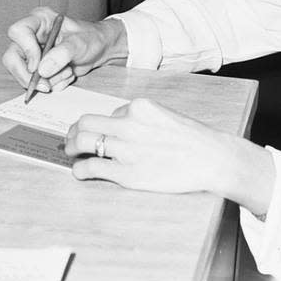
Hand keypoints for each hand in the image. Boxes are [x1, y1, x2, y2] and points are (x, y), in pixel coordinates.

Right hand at [2, 9, 128, 92]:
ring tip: (68, 71)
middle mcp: (32, 36)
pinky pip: (36, 82)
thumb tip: (42, 71)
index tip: (38, 65)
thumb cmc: (91, 38)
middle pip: (12, 58)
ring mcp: (33, 53)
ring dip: (47, 80)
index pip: (17, 31)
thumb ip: (62, 54)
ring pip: (22, 74)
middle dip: (28, 75)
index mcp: (39, 21)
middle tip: (46, 86)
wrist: (100, 49)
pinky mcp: (38, 68)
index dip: (25, 49)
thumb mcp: (79, 43)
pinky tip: (66, 75)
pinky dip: (52, 84)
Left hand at [67, 99, 274, 212]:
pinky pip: (91, 167)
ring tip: (70, 153)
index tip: (96, 132)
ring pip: (82, 142)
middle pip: (86, 122)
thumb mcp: (164, 115)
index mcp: (139, 106)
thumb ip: (141, 119)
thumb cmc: (192, 139)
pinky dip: (79, 169)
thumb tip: (118, 126)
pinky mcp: (126, 173)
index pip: (109, 112)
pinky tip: (80, 171)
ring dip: (71, 148)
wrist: (211, 158)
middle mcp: (129, 123)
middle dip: (74, 131)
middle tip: (70, 140)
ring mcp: (126, 148)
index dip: (102, 124)